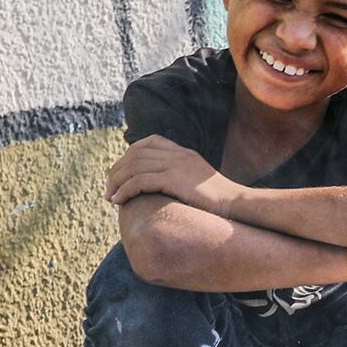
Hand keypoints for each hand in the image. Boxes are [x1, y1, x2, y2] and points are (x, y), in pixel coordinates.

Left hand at [105, 137, 235, 212]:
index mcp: (183, 152)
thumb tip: (165, 188)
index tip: (120, 173)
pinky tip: (119, 201)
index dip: (129, 156)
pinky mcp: (173, 180)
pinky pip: (139, 181)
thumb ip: (182, 177)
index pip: (147, 143)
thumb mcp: (200, 182)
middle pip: (135, 154)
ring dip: (117, 182)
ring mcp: (175, 165)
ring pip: (133, 167)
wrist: (238, 204)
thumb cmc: (221, 201)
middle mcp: (177, 154)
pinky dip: (125, 191)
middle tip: (109, 188)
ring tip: (110, 197)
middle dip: (117, 171)